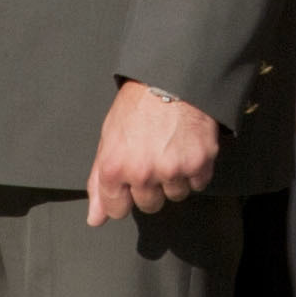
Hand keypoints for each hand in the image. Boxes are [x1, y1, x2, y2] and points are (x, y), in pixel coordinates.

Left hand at [86, 79, 222, 224]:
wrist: (173, 77)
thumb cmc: (138, 104)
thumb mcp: (109, 138)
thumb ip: (99, 181)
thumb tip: (95, 218)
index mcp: (115, 167)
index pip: (116, 210)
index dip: (124, 196)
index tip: (130, 182)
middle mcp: (143, 173)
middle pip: (149, 205)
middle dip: (152, 186)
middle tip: (154, 157)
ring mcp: (173, 169)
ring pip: (176, 195)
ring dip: (176, 177)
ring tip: (172, 148)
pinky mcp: (200, 163)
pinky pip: (199, 183)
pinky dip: (197, 168)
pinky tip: (188, 147)